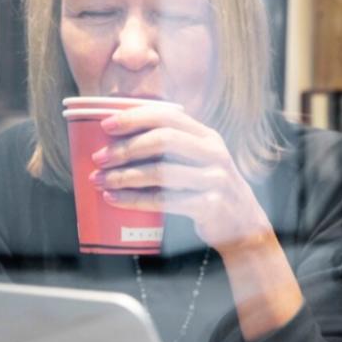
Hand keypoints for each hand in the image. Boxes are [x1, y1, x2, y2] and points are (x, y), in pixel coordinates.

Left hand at [91, 105, 274, 254]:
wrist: (242, 224)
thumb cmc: (209, 188)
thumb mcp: (201, 160)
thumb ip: (174, 146)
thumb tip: (118, 137)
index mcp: (208, 136)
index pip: (168, 117)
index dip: (134, 118)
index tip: (106, 126)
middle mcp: (214, 154)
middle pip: (163, 141)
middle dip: (125, 148)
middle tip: (99, 158)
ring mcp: (214, 180)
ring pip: (161, 172)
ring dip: (124, 176)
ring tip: (100, 180)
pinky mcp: (209, 205)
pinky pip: (163, 200)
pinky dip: (134, 199)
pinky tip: (114, 199)